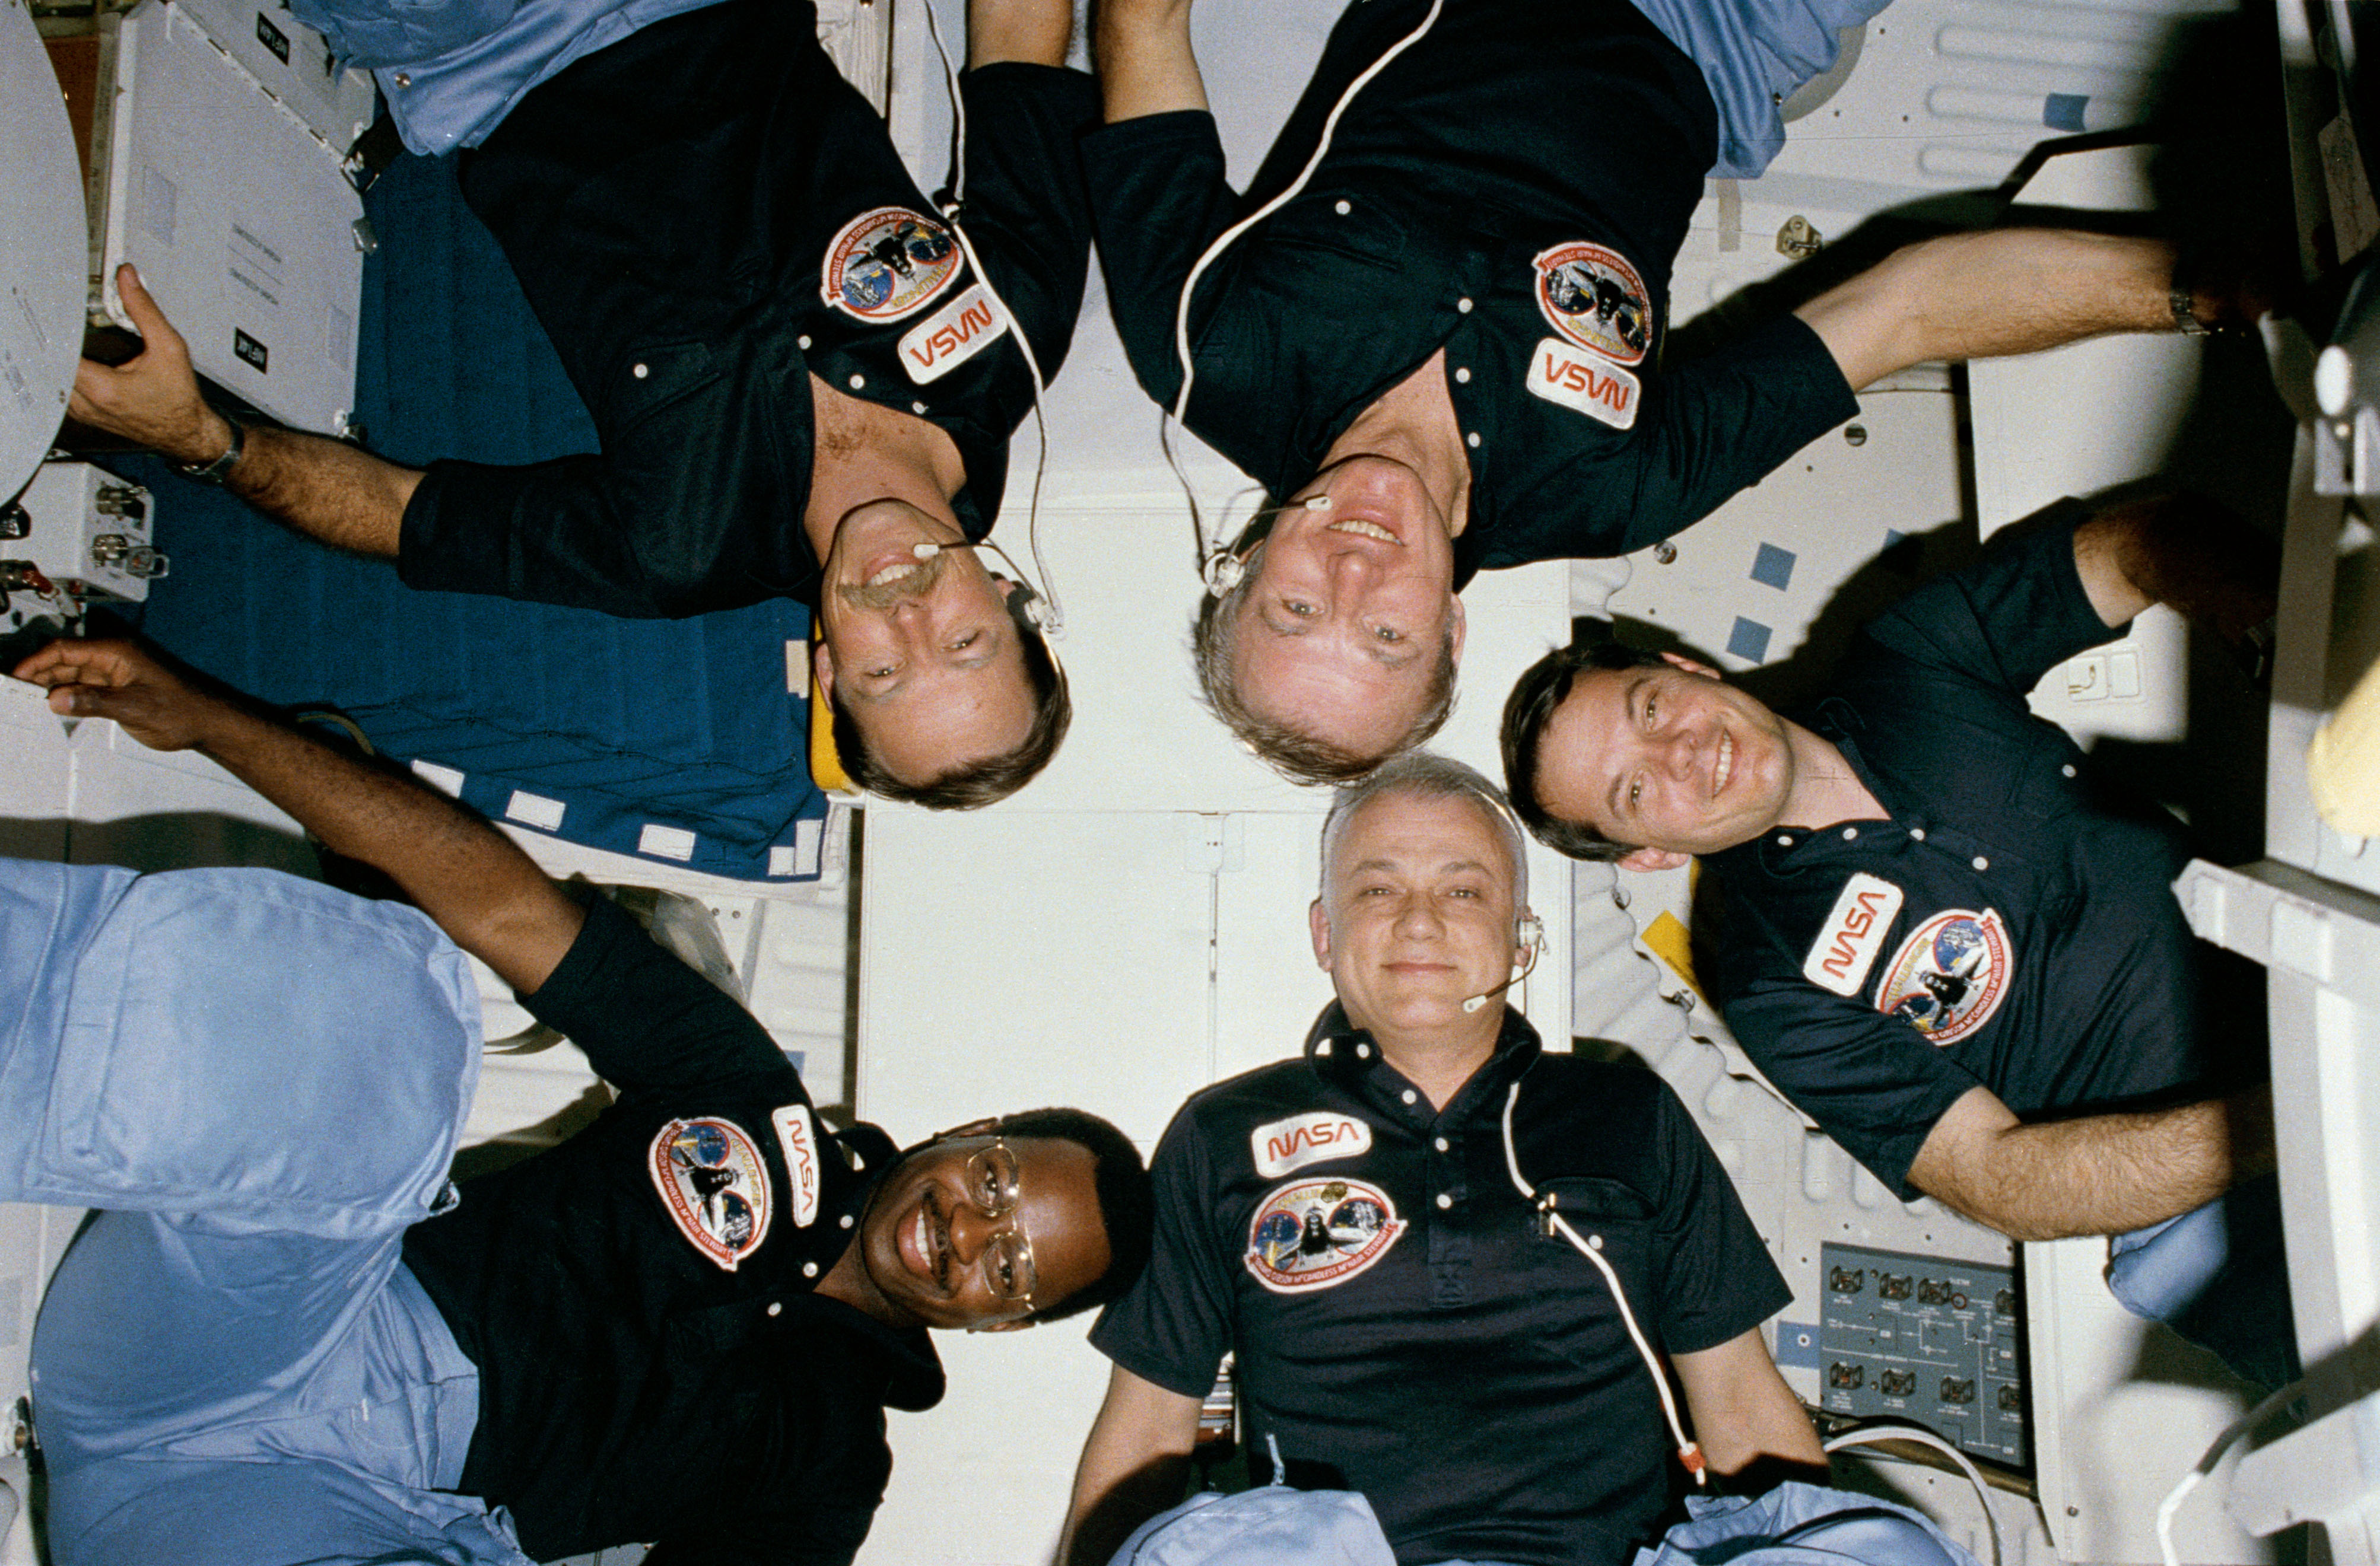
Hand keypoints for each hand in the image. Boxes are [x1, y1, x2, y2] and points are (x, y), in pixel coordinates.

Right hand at [10, 638, 229, 750]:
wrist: (209, 722)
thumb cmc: (184, 710)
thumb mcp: (134, 708)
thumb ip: (94, 702)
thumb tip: (58, 698)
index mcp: (117, 652)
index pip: (64, 650)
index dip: (36, 662)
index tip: (16, 677)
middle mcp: (114, 657)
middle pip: (64, 660)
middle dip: (39, 674)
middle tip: (17, 692)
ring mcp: (115, 672)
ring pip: (72, 673)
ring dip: (52, 685)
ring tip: (30, 701)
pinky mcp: (118, 687)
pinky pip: (84, 686)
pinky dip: (68, 695)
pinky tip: (57, 707)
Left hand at [71, 264, 233, 465]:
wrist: (187, 432)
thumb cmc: (180, 399)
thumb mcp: (169, 347)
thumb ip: (144, 310)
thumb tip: (127, 280)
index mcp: (103, 388)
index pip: (61, 352)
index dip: (60, 328)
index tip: (65, 314)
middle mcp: (88, 404)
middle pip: (53, 363)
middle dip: (61, 340)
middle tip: (70, 323)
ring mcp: (84, 412)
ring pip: (55, 378)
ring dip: (63, 359)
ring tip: (78, 343)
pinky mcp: (86, 415)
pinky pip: (64, 391)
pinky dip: (69, 374)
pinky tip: (84, 363)